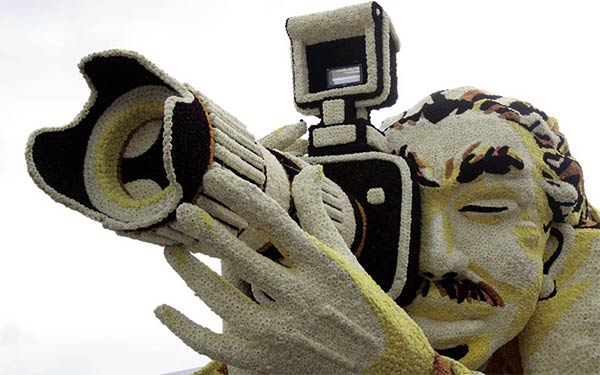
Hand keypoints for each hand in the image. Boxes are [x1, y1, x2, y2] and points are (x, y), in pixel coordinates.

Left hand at [155, 166, 441, 373]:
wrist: (381, 366)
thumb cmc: (361, 302)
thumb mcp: (341, 257)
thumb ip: (317, 214)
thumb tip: (310, 168)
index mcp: (321, 266)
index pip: (272, 220)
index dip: (238, 194)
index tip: (211, 176)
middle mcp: (302, 299)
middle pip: (242, 257)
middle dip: (207, 230)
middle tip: (182, 210)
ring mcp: (281, 333)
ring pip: (221, 298)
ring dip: (190, 272)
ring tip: (170, 250)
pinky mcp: (263, 360)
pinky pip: (213, 344)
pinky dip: (183, 328)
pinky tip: (161, 308)